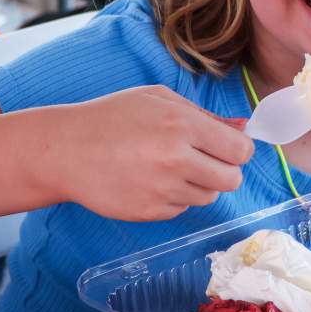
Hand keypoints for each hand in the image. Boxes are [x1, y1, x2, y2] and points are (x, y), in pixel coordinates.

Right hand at [44, 86, 253, 221]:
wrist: (67, 150)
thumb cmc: (112, 117)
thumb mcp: (159, 99)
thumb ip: (205, 115)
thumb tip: (244, 126)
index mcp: (182, 125)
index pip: (240, 150)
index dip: (239, 149)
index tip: (230, 147)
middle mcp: (176, 159)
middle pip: (231, 179)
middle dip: (225, 169)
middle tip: (205, 159)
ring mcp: (163, 189)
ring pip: (209, 196)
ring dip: (200, 183)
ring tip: (171, 166)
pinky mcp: (150, 212)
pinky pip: (183, 208)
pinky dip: (176, 196)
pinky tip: (153, 179)